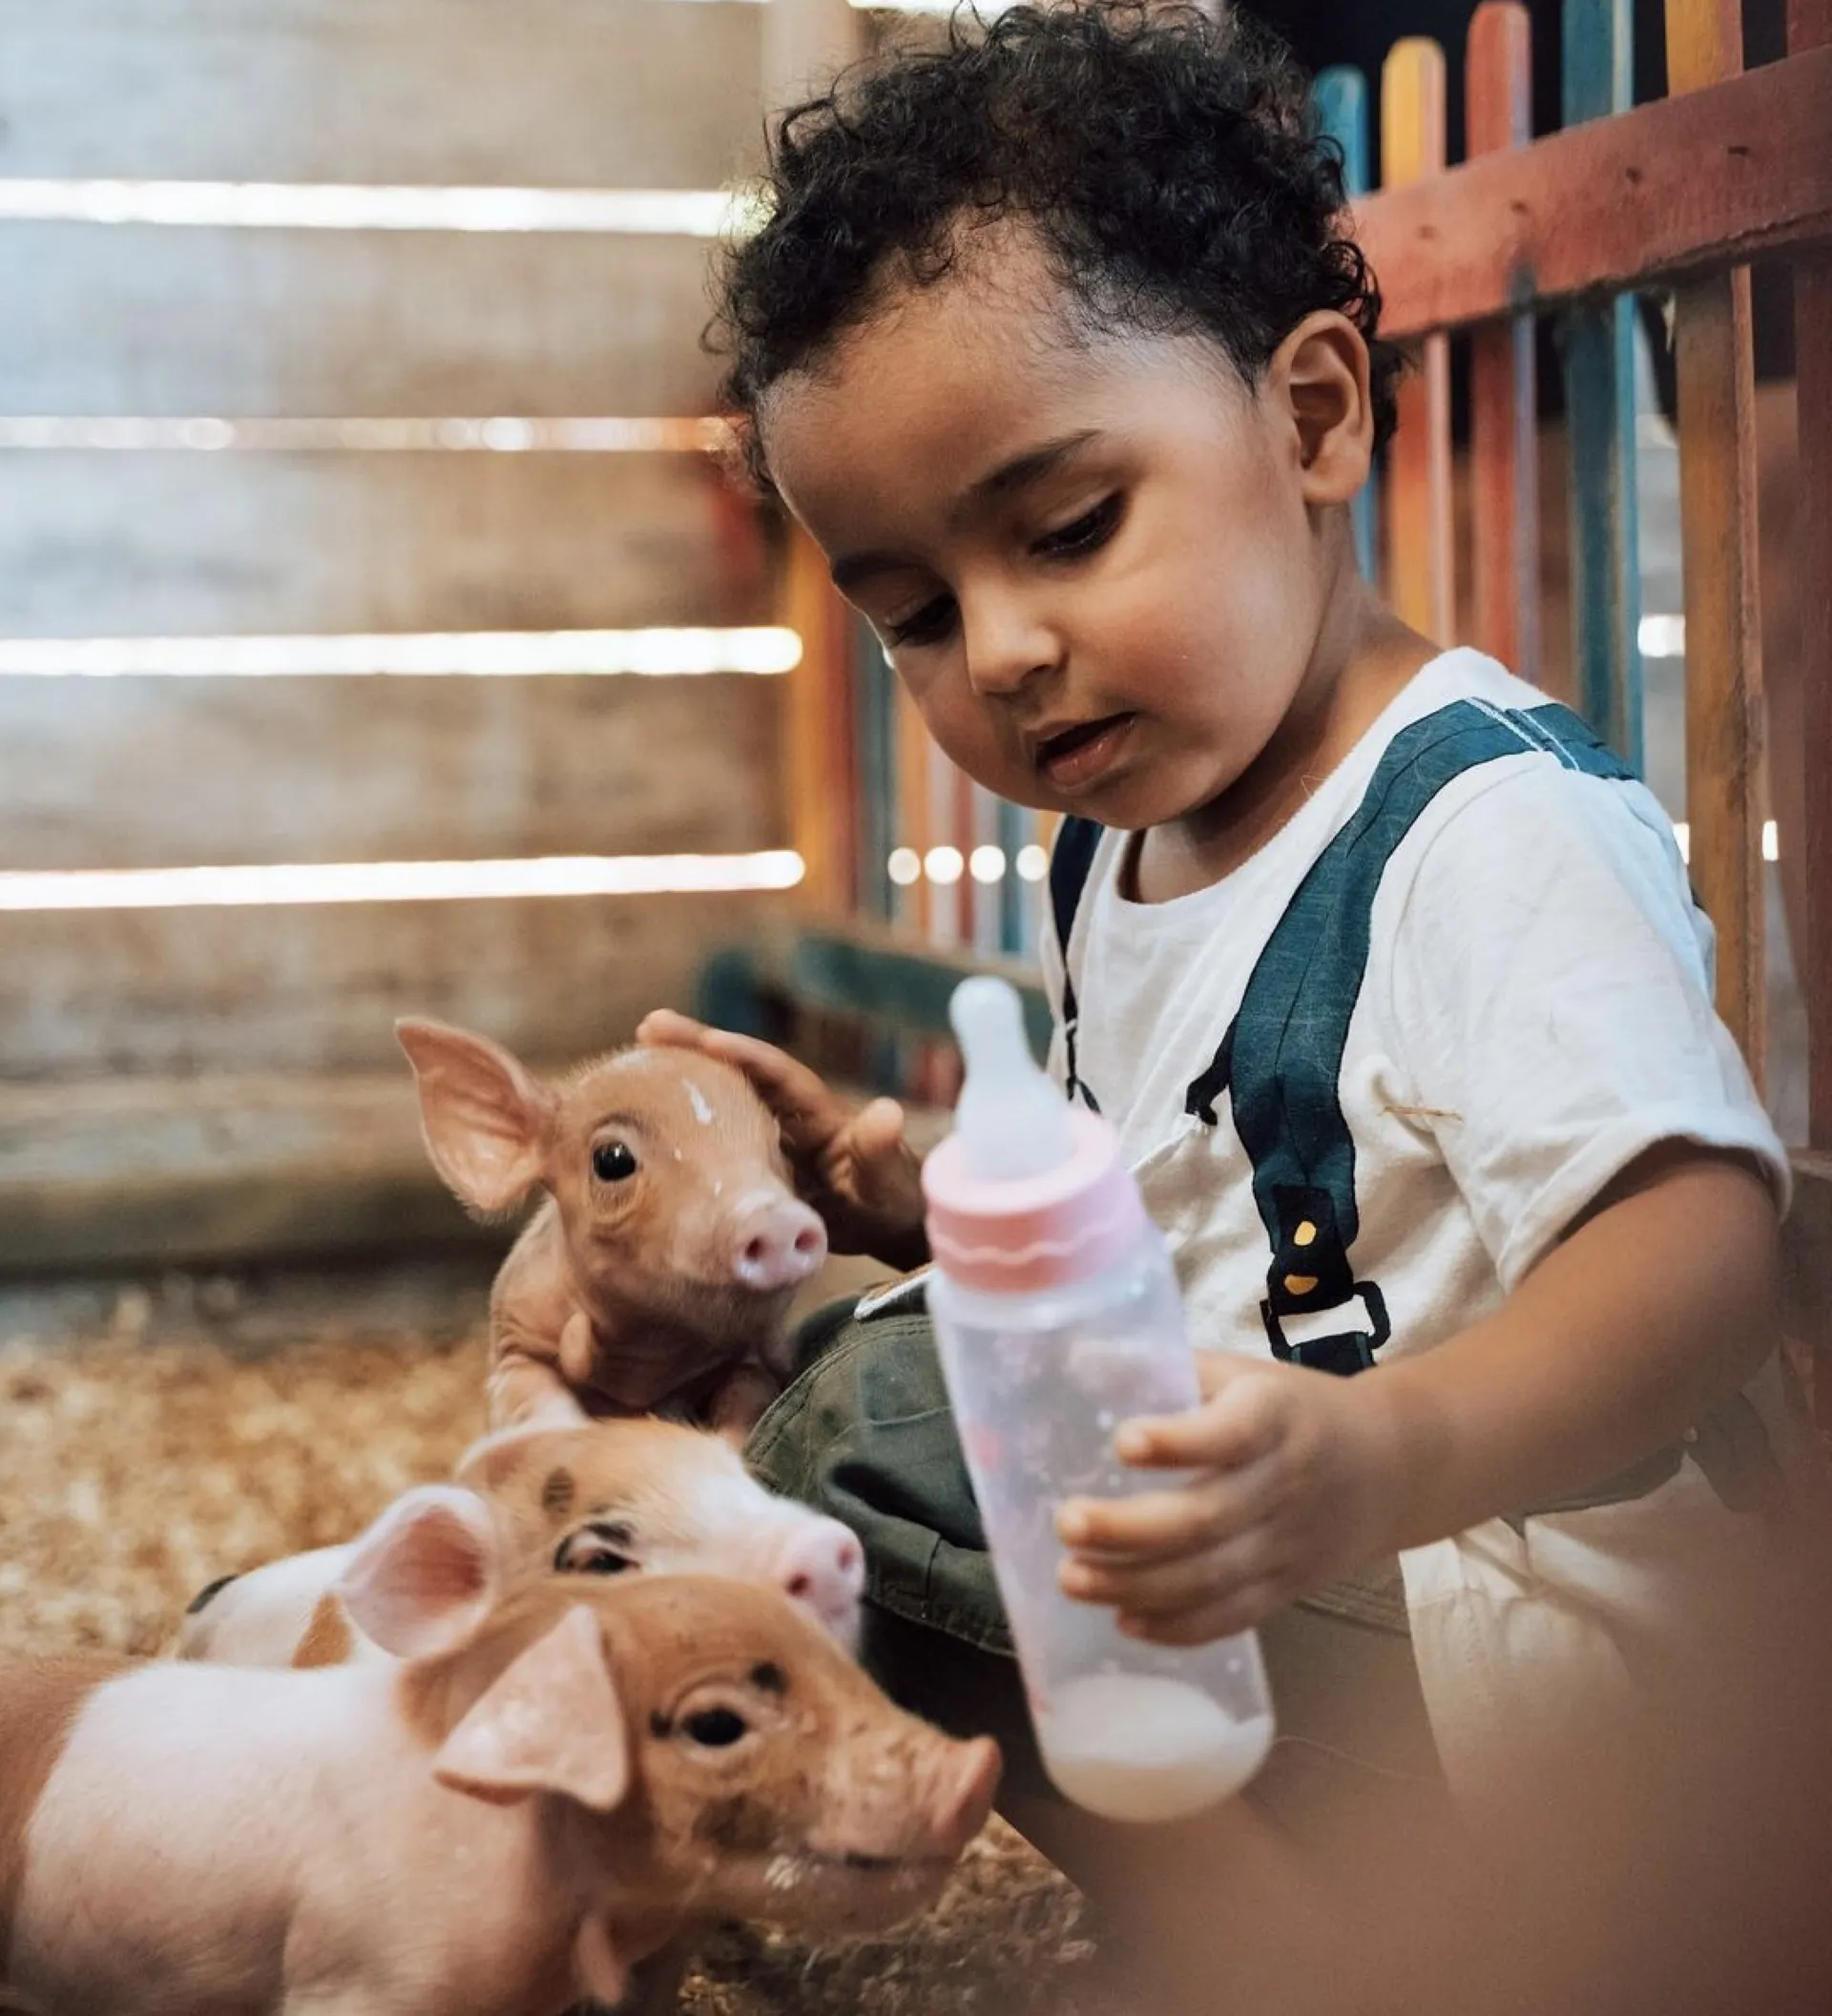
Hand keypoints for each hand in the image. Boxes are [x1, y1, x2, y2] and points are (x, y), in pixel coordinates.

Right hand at [637, 1009, 927, 1265]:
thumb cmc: (892, 1193)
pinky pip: (715, 1133)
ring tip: (634, 1057)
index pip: (775, 1071)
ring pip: (719, 1096)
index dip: (743, 1054)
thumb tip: (888, 1113)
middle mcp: (787, 1111)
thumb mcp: (886, 1174)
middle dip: (695, 1045)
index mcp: (815, 1108)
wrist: (886, 1221)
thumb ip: (879, 1148)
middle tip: (649, 1025)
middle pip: (735, 1070)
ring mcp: (770, 1132)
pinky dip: (684, 1120)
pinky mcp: (757, 1159)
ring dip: (681, 1076)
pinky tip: (648, 1119)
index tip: (708, 1040)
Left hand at [1055, 1352, 1404, 1644]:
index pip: (1230, 1433)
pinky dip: (1178, 1627)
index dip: (1178, 1442)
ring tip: (1072, 1579)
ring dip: (1136, 1585)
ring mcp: (1287, 1545)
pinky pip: (1233, 1617)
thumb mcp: (1240, 1373)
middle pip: (1207, 1519)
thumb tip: (1076, 1361)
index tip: (1122, 1442)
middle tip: (1066, 1523)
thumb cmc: (1290, 1408)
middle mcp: (1284, 1484)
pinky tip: (1124, 1620)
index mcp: (1274, 1417)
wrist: (1390, 1466)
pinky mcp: (1287, 1588)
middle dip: (1129, 1530)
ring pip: (1211, 1578)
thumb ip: (1166, 1367)